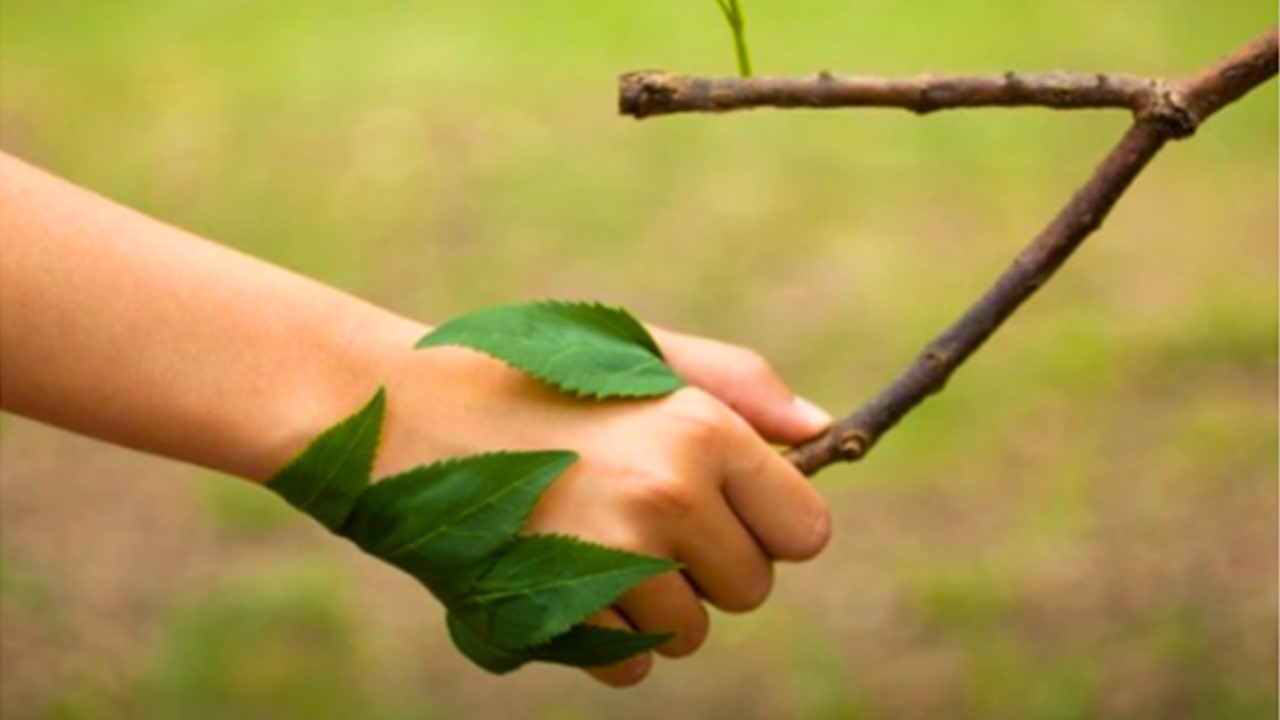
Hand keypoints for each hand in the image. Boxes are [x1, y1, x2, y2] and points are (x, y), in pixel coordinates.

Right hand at [369, 319, 832, 686]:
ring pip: (689, 633)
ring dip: (652, 602)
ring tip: (586, 536)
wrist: (396, 412)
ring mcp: (612, 564)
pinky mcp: (557, 616)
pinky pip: (627, 663)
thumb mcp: (636, 352)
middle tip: (639, 514)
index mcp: (701, 430)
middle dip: (709, 566)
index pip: (806, 531)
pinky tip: (557, 574)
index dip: (769, 525)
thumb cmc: (527, 374)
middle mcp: (668, 499)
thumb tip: (824, 430)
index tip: (727, 509)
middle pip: (751, 589)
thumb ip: (739, 386)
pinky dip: (600, 636)